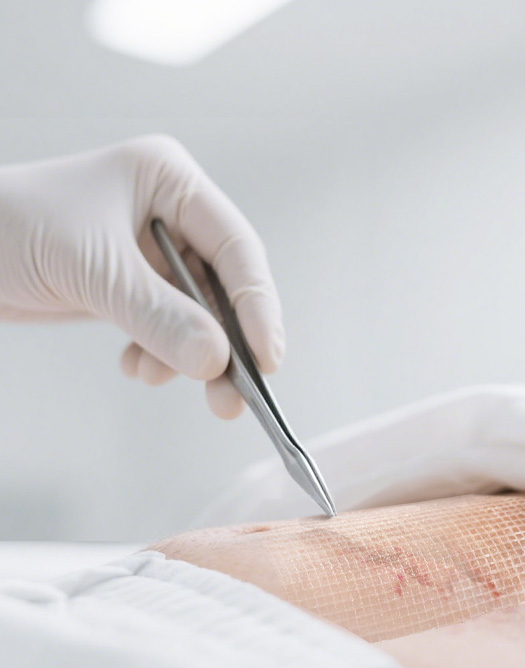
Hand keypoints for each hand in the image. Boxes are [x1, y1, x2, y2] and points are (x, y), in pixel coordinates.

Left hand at [0, 134, 283, 418]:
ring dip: (190, 356)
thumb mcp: (94, 270)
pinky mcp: (133, 285)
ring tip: (163, 380)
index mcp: (171, 182)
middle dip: (227, 343)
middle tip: (235, 395)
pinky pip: (167, 327)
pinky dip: (159, 354)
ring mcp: (152, 252)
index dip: (257, 306)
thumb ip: (159, 316)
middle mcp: (170, 214)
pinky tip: (136, 366)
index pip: (237, 249)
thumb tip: (215, 361)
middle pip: (224, 287)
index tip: (266, 358)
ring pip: (198, 314)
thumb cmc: (9, 225)